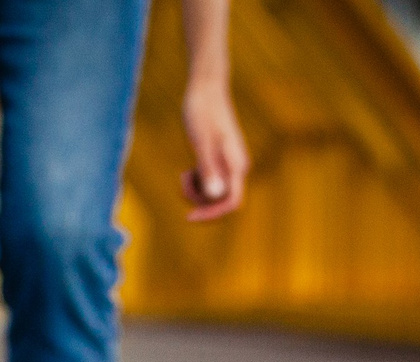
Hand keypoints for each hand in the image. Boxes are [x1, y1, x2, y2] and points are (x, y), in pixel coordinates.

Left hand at [180, 79, 247, 220]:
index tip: (189, 216)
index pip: (231, 202)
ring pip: (213, 193)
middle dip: (199, 199)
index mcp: (236, 165)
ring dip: (196, 191)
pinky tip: (187, 170)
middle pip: (220, 200)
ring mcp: (228, 165)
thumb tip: (215, 195)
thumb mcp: (201, 141)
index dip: (211, 214)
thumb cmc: (202, 110)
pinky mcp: (219, 161)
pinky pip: (209, 183)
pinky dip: (196, 182)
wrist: (205, 87)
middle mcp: (236, 168)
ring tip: (184, 173)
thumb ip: (208, 168)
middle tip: (182, 178)